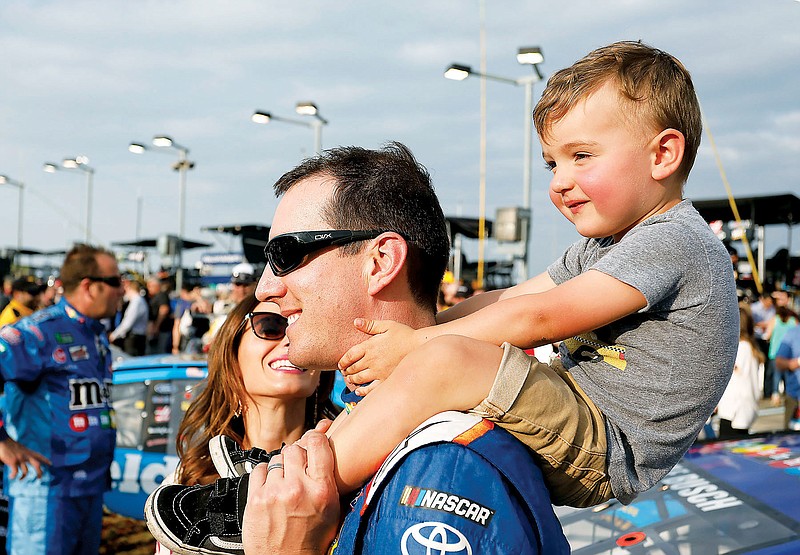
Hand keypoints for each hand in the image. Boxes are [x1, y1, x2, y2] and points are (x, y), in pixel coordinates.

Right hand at [0, 438, 50, 479]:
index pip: (39, 456)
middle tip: (39, 477)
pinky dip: (13, 476)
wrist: (3, 441)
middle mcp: (26, 456)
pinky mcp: (13, 462)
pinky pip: (15, 472)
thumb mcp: (21, 448)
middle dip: (39, 472)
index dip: (45, 460)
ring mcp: (20, 459)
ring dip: (23, 477)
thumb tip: (27, 459)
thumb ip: (25, 453)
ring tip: (20, 479)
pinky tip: (11, 477)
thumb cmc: (11, 445)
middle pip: (37, 465)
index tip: (51, 464)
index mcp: (28, 452)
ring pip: (25, 471)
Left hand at [242, 431, 339, 553]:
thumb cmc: (311, 539)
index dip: (316, 438)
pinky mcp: (255, 499)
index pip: (317, 444)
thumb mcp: (332, 509)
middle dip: (297, 455)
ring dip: (282, 466)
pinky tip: (271, 486)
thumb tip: (324, 444)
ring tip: (286, 482)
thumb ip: (327, 478)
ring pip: (277, 458)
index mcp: (321, 490)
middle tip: (299, 467)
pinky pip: (260, 469)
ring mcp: (274, 493)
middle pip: (295, 449)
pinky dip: (265, 474)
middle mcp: (297, 488)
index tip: (314, 440)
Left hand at [338, 319, 421, 394]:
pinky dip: (362, 391)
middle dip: (346, 370)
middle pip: (352, 368)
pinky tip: (358, 390)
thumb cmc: (404, 334)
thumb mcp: (387, 325)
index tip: (341, 364)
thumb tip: (355, 322)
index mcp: (370, 346)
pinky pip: (370, 388)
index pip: (350, 355)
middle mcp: (372, 360)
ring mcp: (378, 371)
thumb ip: (370, 325)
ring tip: (350, 379)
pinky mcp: (386, 379)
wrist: (420, 346)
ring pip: (359, 378)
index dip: (343, 361)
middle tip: (344, 372)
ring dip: (351, 379)